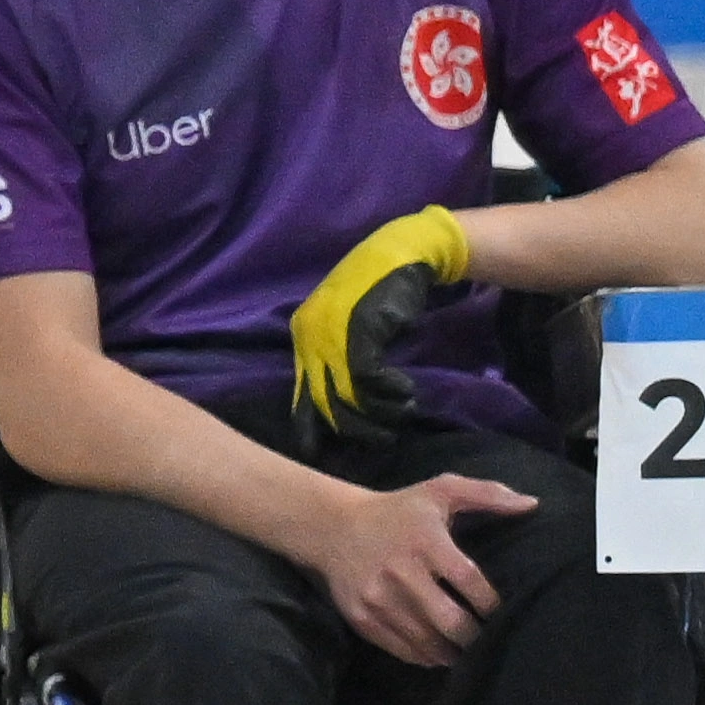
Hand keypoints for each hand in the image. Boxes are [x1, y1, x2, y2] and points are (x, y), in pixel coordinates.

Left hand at [286, 206, 476, 432]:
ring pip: (345, 395)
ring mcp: (330, 333)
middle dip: (352, 429)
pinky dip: (388, 391)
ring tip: (401, 412)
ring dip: (378, 413)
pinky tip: (405, 390)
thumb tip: (346, 402)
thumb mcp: (352, 327)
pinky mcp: (357, 330)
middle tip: (381, 440)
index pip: (300, 393)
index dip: (309, 427)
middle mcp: (309, 337)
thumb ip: (342, 359)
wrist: (402, 251)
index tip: (317, 453)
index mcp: (303, 337)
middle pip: (322, 401)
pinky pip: (367, 377)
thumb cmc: (381, 291)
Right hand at [296, 470, 526, 669]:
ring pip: (426, 641)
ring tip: (468, 652)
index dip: (492, 604)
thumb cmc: (397, 509)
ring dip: (453, 652)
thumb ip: (488, 494)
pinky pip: (401, 648)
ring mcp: (378, 599)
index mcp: (425, 542)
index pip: (469, 581)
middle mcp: (401, 573)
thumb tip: (532, 505)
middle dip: (475, 637)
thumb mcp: (441, 489)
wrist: (332, 526)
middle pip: (450, 620)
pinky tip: (439, 652)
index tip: (504, 612)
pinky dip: (425, 656)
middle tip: (489, 640)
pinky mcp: (362, 617)